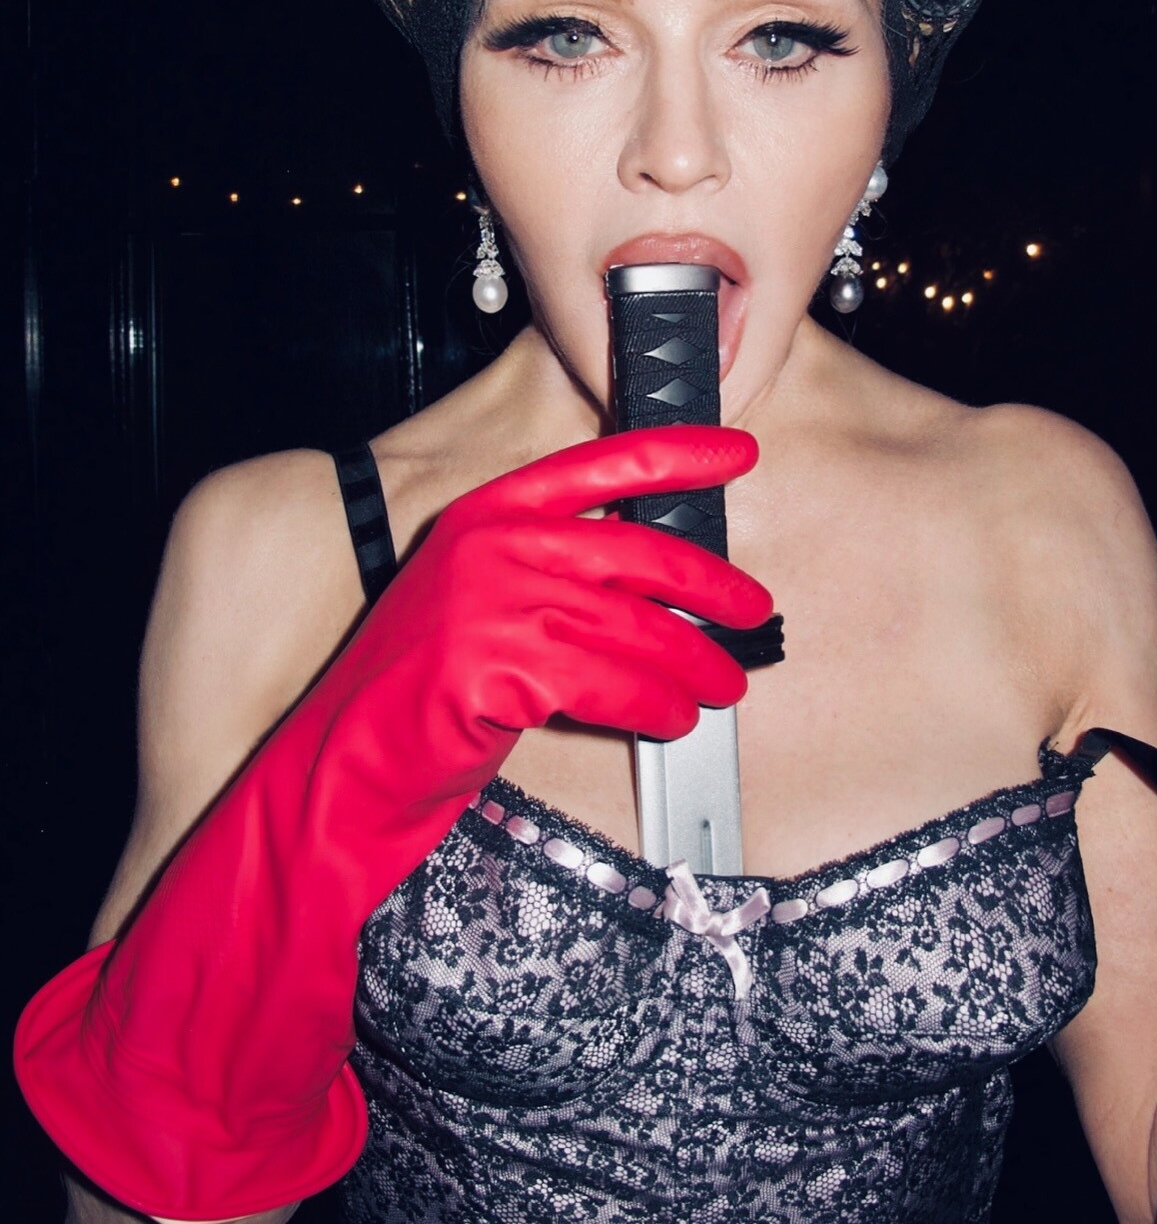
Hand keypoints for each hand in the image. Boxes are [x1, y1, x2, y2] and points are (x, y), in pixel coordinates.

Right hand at [15, 426, 771, 1221]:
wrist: (336, 774)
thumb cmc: (411, 702)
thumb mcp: (480, 615)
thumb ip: (552, 584)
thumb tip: (652, 592)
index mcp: (486, 516)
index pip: (598, 463)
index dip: (676, 452)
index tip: (735, 448)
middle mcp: (490, 544)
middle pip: (637, 549)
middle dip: (711, 585)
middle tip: (752, 611)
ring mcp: (492, 599)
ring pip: (635, 626)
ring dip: (692, 662)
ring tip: (721, 684)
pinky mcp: (496, 662)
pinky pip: (610, 682)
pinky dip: (653, 704)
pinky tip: (671, 718)